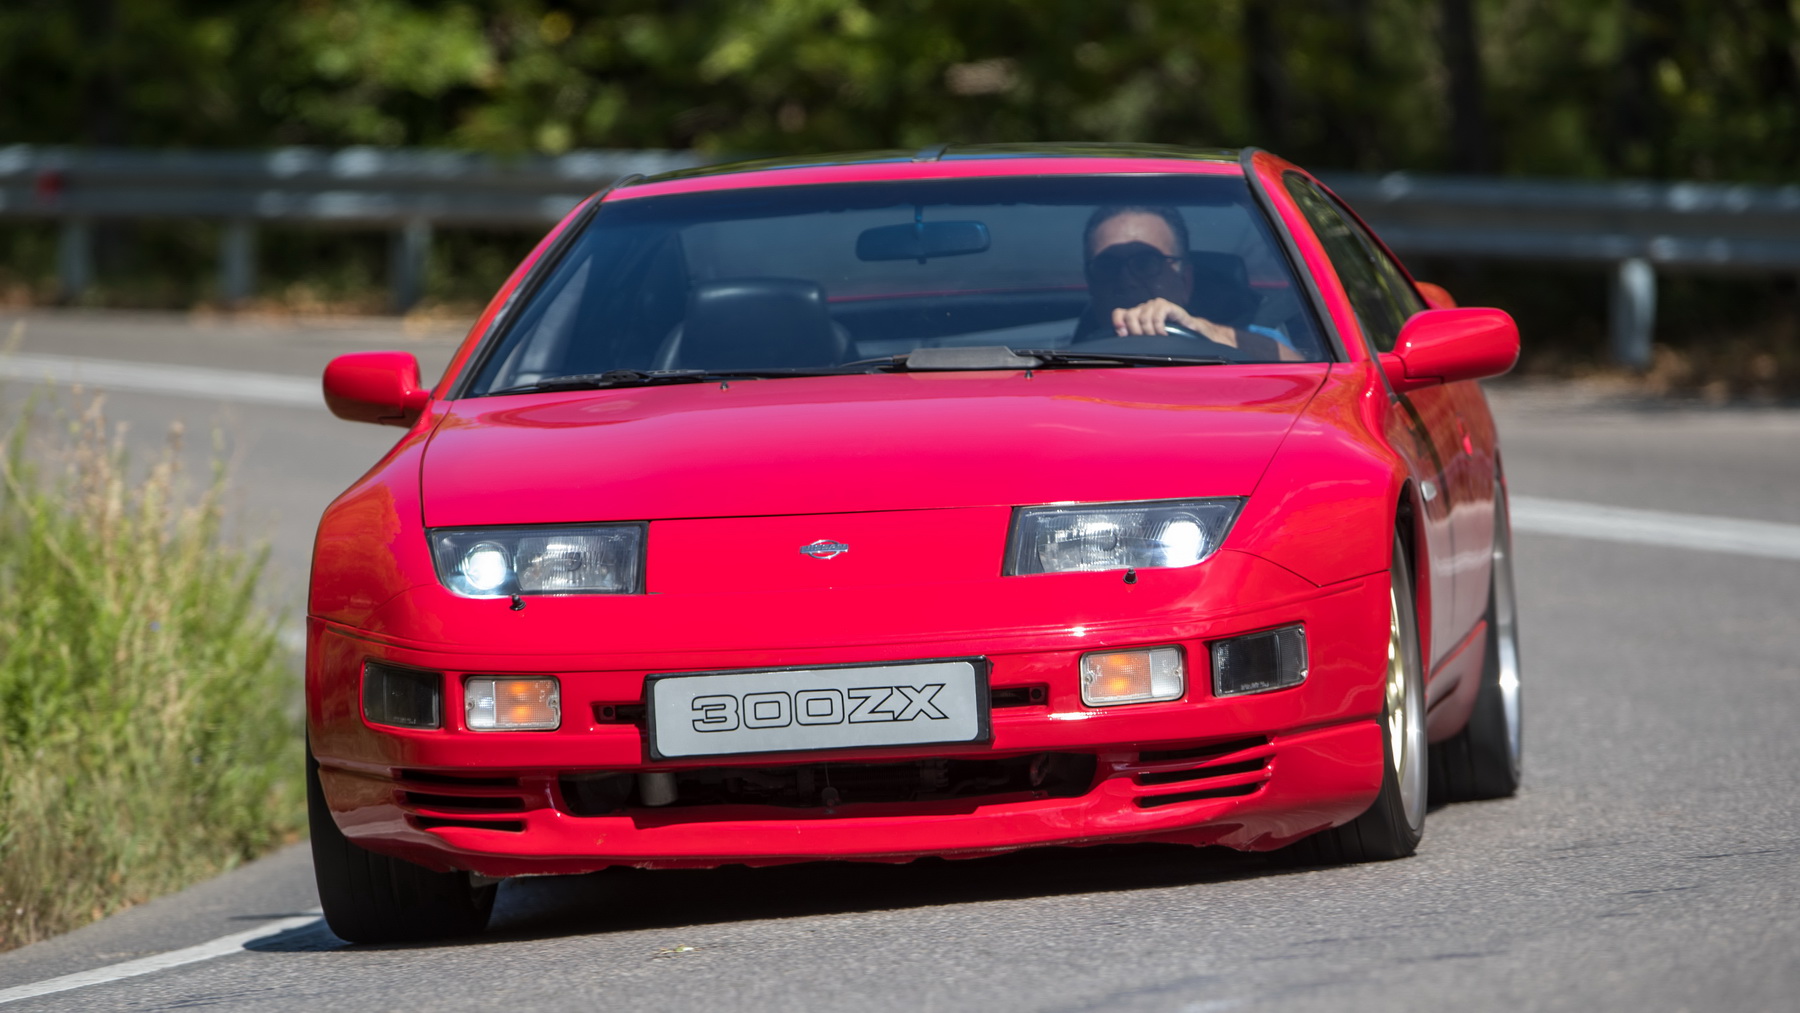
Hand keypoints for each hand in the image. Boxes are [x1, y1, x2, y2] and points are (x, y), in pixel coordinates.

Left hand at [1111, 298, 1238, 345]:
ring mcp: (1154, 305)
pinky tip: (1164, 335)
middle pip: (1130, 315)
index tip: (1123, 334)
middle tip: (1144, 342)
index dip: (1118, 322)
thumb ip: (1135, 342)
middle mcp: (1143, 309)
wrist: (1190, 335)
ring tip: (1157, 340)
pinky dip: (1159, 327)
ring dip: (1149, 332)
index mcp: (1135, 317)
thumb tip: (1120, 350)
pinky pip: (1157, 315)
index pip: (1119, 313)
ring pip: (1143, 316)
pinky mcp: (1167, 305)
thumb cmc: (1168, 342)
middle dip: (1135, 331)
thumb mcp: (1148, 343)